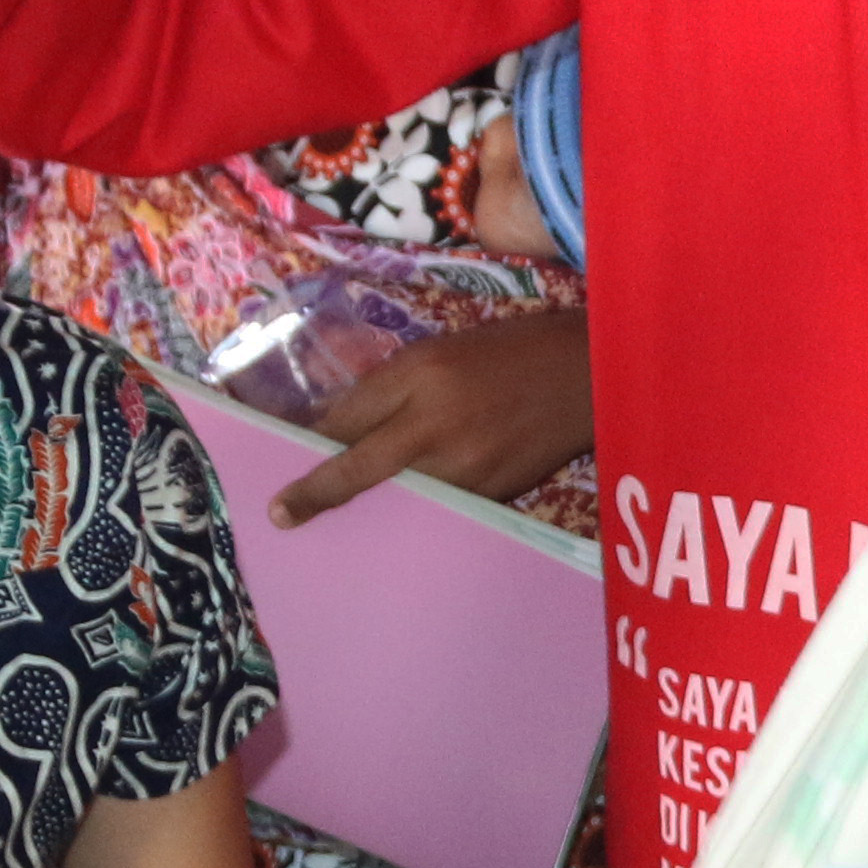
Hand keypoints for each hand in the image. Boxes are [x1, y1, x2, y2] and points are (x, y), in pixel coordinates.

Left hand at [275, 310, 592, 526]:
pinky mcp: (490, 498)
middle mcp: (436, 430)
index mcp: (420, 379)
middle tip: (281, 516)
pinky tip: (405, 511)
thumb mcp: (441, 351)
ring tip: (339, 516)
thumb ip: (389, 386)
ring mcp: (465, 472)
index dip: (309, 443)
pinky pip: (437, 509)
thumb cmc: (511, 352)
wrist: (588, 377)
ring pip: (396, 498)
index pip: (346, 422)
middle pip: (359, 472)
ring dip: (368, 506)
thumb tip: (339, 427)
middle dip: (316, 493)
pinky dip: (415, 509)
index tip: (279, 460)